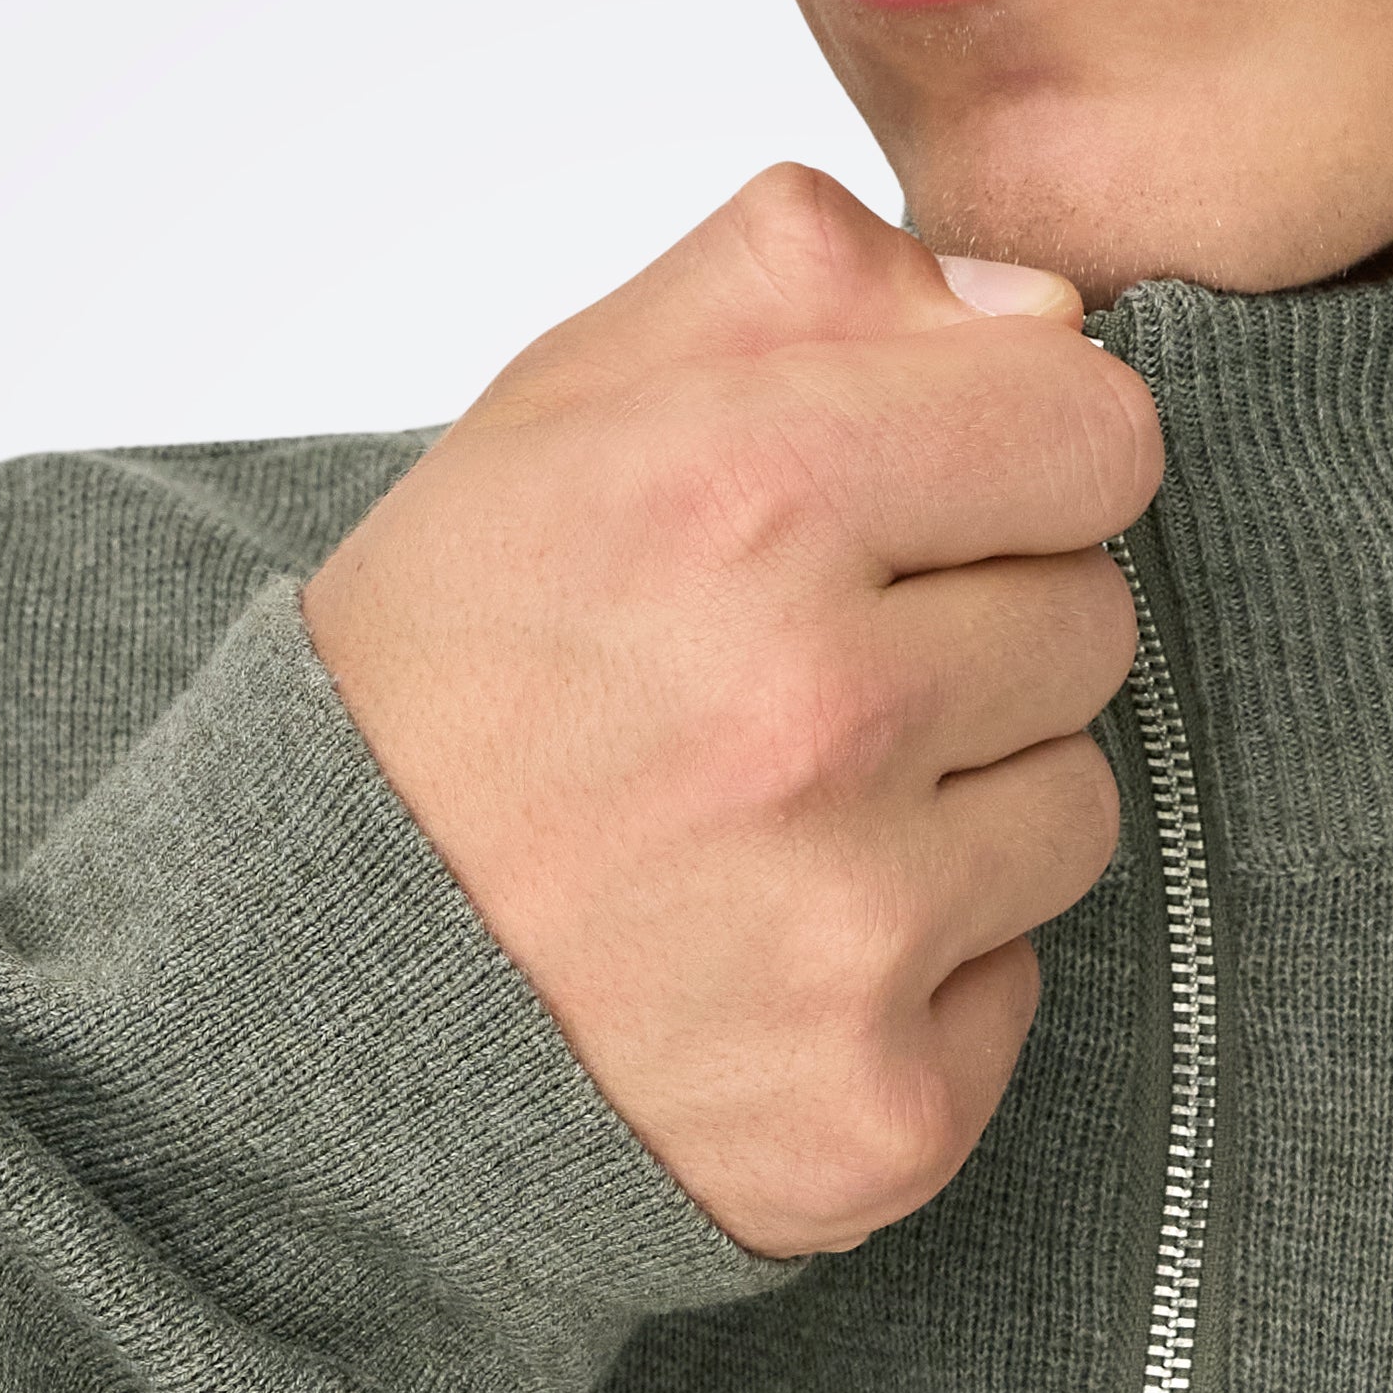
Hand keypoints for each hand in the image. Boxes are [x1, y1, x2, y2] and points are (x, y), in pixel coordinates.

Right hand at [298, 158, 1163, 1256]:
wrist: (298, 995)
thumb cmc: (440, 685)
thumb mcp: (558, 412)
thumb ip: (795, 286)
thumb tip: (1040, 311)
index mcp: (742, 494)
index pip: (1094, 431)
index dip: (1014, 457)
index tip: (926, 505)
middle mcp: (811, 709)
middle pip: (1091, 622)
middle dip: (975, 634)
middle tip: (796, 685)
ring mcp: (850, 926)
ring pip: (1075, 808)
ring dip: (960, 809)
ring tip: (775, 827)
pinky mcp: (878, 1106)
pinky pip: (1017, 987)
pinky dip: (919, 979)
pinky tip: (765, 959)